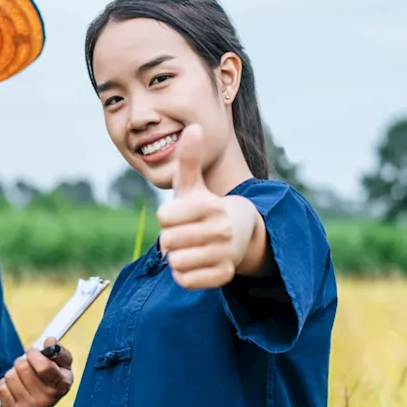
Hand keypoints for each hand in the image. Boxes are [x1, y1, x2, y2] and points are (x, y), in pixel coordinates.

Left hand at [0, 337, 74, 406]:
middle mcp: (47, 401)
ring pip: (10, 376)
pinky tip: (16, 388)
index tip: (33, 352)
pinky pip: (1, 387)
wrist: (42, 405)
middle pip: (22, 367)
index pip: (44, 367)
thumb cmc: (52, 378)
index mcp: (62, 385)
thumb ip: (58, 350)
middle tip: (29, 366)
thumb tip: (49, 341)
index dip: (34, 354)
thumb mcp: (62, 363)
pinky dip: (6, 384)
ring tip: (23, 378)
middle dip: (23, 361)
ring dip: (14, 373)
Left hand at [156, 124, 252, 288]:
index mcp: (211, 206)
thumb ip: (190, 159)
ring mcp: (224, 255)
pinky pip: (185, 280)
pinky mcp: (223, 276)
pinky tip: (195, 262)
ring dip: (176, 256)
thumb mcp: (196, 185)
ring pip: (175, 262)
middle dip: (170, 238)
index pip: (165, 217)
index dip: (166, 217)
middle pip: (168, 241)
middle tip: (184, 233)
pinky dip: (184, 274)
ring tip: (190, 247)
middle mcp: (221, 231)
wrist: (241, 233)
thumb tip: (194, 126)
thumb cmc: (207, 207)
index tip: (179, 215)